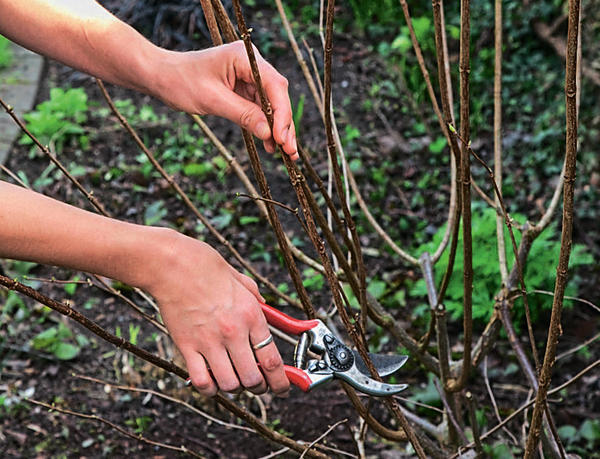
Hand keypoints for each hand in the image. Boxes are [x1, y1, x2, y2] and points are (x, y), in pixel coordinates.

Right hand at [146, 230, 289, 396]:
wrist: (174, 265)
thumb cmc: (206, 268)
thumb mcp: (241, 280)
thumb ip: (255, 298)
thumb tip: (264, 308)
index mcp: (251, 315)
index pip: (272, 360)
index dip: (281, 381)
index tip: (282, 387)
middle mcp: (233, 331)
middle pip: (253, 378)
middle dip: (259, 387)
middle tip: (258, 385)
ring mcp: (209, 341)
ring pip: (229, 384)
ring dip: (235, 388)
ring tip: (235, 382)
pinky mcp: (186, 346)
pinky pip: (201, 380)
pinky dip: (209, 389)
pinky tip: (212, 384)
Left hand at [155, 41, 297, 159]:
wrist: (161, 76)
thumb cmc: (181, 82)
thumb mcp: (213, 100)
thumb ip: (243, 115)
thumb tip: (269, 134)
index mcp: (244, 57)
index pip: (274, 85)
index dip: (281, 113)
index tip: (281, 138)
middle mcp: (252, 64)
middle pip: (278, 96)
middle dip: (284, 124)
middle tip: (290, 151)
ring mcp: (249, 76)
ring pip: (272, 105)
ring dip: (278, 129)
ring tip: (285, 153)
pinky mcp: (244, 89)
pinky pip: (260, 109)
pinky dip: (266, 126)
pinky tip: (271, 144)